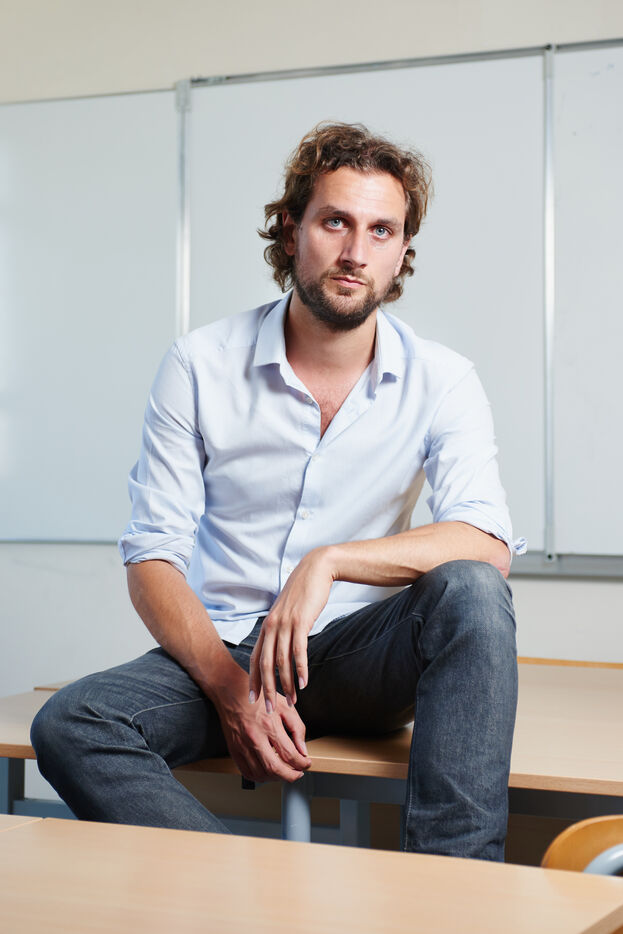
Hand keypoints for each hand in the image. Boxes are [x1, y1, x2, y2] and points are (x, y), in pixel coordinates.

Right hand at [214, 668, 310, 782]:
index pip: (289, 754)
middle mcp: (255, 738)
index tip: (306, 763)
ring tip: (284, 772)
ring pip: (261, 774)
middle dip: (291, 776)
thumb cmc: (259, 698)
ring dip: (276, 778)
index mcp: (269, 725)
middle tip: (298, 773)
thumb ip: (297, 728)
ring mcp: (243, 746)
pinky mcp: (234, 750)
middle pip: (275, 769)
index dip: (302, 763)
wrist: (232, 693)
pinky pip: (247, 772)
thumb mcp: (285, 706)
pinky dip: (260, 777)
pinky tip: (268, 772)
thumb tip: (303, 750)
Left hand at [249, 547, 334, 712]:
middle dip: (266, 689)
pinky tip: (304, 684)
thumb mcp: (287, 612)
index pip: (255, 658)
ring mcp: (285, 624)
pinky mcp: (301, 622)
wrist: (315, 570)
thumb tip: (281, 648)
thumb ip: (282, 629)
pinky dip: (301, 670)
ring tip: (291, 702)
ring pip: (282, 661)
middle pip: (265, 665)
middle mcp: (272, 626)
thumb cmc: (303, 593)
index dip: (253, 680)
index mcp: (267, 626)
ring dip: (287, 684)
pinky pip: (299, 651)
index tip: (253, 699)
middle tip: (267, 710)